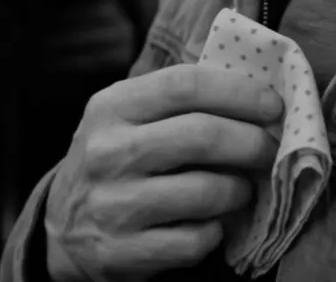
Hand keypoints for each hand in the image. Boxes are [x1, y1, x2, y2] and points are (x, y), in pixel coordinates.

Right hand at [44, 65, 281, 280]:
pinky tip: (209, 223)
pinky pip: (197, 240)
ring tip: (240, 189)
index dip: (238, 92)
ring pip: (207, 191)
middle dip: (253, 143)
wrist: (64, 230)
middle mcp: (106, 152)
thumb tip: (256, 95)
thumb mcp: (124, 119)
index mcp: (110, 107)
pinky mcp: (124, 251)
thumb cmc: (113, 161)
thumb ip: (175, 102)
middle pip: (202, 136)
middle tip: (271, 151)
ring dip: (239, 190)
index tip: (272, 104)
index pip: (184, 84)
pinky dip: (215, 232)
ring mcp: (113, 204)